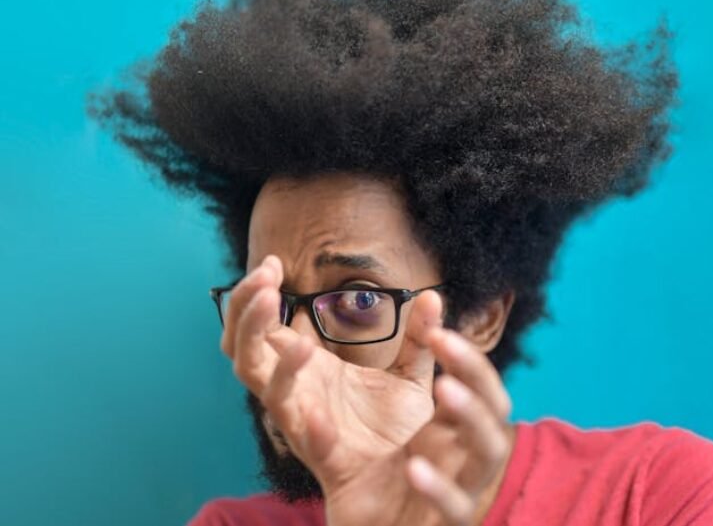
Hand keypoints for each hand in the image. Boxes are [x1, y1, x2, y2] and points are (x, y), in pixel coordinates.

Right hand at [221, 255, 513, 525]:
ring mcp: (299, 417)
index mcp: (306, 368)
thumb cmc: (398, 432)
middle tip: (264, 277)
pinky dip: (300, 406)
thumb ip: (419, 340)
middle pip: (241, 345)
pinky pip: (297, 427)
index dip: (254, 294)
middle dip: (244, 309)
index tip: (273, 263)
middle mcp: (293, 389)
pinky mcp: (317, 449)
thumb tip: (433, 297)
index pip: (260, 326)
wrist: (411, 485)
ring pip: (254, 377)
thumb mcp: (411, 378)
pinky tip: (310, 393)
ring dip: (260, 344)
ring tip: (279, 315)